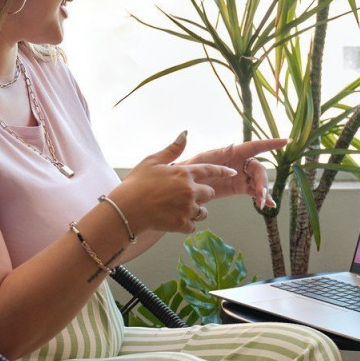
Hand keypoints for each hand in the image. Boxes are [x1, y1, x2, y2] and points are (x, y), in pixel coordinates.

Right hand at [110, 132, 236, 233]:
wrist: (127, 209)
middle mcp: (190, 190)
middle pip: (209, 193)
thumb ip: (172, 150)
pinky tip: (174, 220)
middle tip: (185, 196)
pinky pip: (193, 226)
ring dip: (196, 211)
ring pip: (203, 211)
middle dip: (202, 195)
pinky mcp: (182, 223)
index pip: (210, 170)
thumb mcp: (152, 161)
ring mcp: (187, 207)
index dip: (222, 171)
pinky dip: (186, 225)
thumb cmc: (136, 183)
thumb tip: (185, 134)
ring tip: (179, 209)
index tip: (232, 172)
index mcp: (184, 173)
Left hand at [180, 138, 286, 209]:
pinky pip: (253, 191)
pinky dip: (261, 197)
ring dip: (263, 191)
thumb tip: (231, 146)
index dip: (270, 143)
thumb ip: (216, 154)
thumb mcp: (200, 161)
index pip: (255, 146)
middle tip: (261, 194)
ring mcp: (240, 176)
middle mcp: (239, 163)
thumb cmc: (188, 169)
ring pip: (258, 181)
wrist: (181, 188)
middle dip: (262, 180)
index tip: (286, 141)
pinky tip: (268, 205)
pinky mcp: (238, 188)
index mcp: (232, 153)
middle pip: (258, 169)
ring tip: (262, 203)